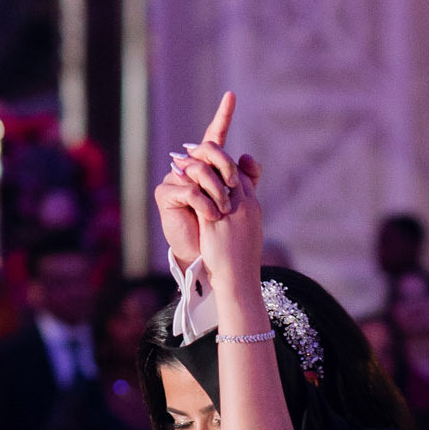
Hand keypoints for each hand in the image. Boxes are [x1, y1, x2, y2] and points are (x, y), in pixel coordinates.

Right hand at [157, 93, 253, 269]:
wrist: (207, 253)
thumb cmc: (222, 228)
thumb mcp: (240, 201)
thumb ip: (247, 179)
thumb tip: (249, 157)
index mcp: (208, 166)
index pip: (215, 136)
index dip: (223, 116)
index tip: (232, 95)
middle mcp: (189, 167)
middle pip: (208, 149)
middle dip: (225, 166)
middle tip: (235, 186)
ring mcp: (175, 178)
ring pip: (199, 171)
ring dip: (217, 191)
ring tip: (225, 210)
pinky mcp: (165, 194)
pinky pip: (189, 190)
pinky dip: (205, 204)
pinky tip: (212, 216)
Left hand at [180, 146, 265, 301]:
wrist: (239, 280)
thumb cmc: (242, 260)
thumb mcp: (248, 231)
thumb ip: (242, 212)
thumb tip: (232, 201)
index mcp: (252, 206)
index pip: (241, 173)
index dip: (224, 162)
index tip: (209, 154)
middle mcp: (243, 205)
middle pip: (228, 169)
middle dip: (209, 157)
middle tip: (190, 149)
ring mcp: (230, 212)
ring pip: (213, 177)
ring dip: (195, 167)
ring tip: (179, 159)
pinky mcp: (214, 222)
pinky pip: (200, 195)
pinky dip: (188, 185)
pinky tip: (176, 179)